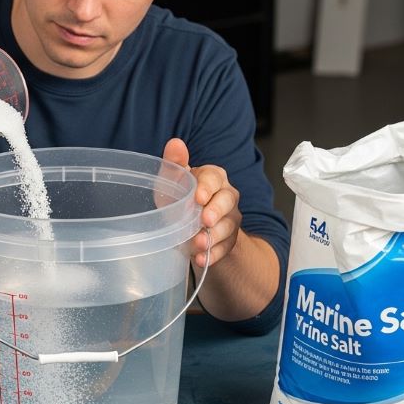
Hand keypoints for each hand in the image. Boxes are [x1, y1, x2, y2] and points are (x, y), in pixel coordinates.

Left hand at [162, 139, 241, 267]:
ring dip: (213, 236)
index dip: (207, 187)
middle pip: (228, 200)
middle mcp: (227, 196)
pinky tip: (202, 260)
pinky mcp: (230, 241)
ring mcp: (231, 219)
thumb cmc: (180, 199)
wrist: (191, 228)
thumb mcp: (172, 182)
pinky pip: (225, 248)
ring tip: (198, 244)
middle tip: (204, 221)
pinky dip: (213, 255)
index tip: (198, 198)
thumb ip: (174, 163)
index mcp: (213, 177)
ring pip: (228, 226)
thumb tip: (175, 143)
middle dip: (216, 211)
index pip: (214, 178)